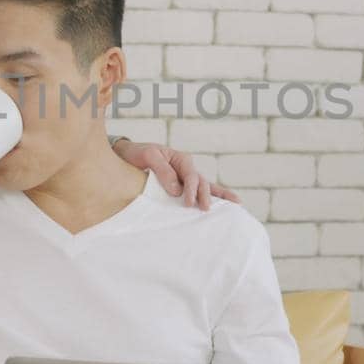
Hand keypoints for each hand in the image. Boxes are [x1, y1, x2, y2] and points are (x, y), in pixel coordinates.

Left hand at [112, 139, 239, 210]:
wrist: (128, 156)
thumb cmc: (138, 154)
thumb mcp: (148, 156)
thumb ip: (163, 170)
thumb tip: (177, 189)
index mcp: (181, 159)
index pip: (191, 175)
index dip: (191, 189)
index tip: (187, 202)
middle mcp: (187, 168)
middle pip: (201, 182)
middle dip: (205, 196)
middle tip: (205, 209)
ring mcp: (186, 178)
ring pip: (206, 187)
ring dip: (218, 196)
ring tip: (235, 205)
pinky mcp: (182, 187)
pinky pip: (199, 192)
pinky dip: (214, 197)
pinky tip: (227, 205)